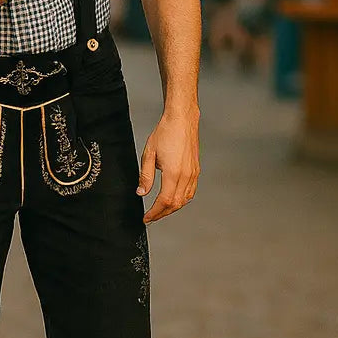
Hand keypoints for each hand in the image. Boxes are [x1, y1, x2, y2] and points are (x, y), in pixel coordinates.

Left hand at [137, 108, 199, 222]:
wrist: (181, 120)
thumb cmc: (165, 133)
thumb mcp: (149, 154)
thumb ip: (145, 176)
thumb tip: (141, 192)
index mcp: (173, 173)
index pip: (164, 201)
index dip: (154, 212)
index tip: (147, 217)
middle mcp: (186, 175)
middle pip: (175, 204)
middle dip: (162, 213)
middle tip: (151, 217)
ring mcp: (193, 173)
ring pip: (184, 200)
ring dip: (172, 208)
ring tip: (160, 210)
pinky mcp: (196, 170)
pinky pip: (190, 191)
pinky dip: (182, 200)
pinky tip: (174, 199)